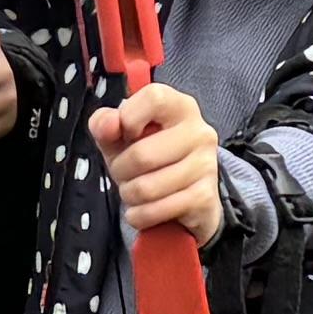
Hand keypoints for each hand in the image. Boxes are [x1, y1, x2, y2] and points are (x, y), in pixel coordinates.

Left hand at [94, 78, 225, 241]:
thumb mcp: (123, 137)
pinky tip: (145, 209)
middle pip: (141, 155)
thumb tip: (107, 124)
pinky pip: (156, 210)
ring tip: (136, 191)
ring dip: (130, 195)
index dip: (128, 118)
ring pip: (146, 188)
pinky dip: (140, 215)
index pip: (154, 98)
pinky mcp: (205, 197)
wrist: (189, 198)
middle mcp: (199, 132)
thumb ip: (106, 124)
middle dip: (121, 171)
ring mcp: (206, 165)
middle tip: (125, 174)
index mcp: (180, 107)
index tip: (125, 134)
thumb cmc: (152, 158)